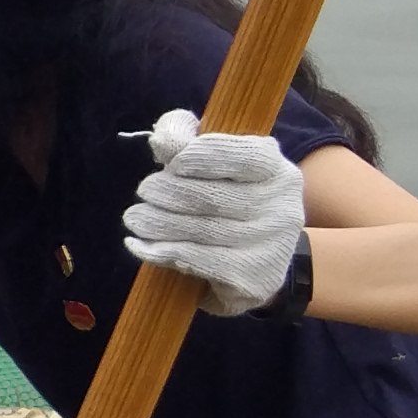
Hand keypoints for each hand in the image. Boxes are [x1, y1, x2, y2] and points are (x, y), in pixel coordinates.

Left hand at [124, 113, 305, 317]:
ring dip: (158, 223)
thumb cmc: (231, 198)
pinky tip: (140, 246)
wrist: (261, 260)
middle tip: (144, 191)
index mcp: (276, 170)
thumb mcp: (216, 161)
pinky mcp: (254, 278)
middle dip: (169, 191)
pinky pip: (200, 261)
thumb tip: (163, 140)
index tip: (172, 162)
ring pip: (202, 230)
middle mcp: (281, 206)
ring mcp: (271, 245)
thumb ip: (187, 138)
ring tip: (135, 218)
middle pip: (214, 196)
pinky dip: (163, 252)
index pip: (241, 157)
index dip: (202, 156)